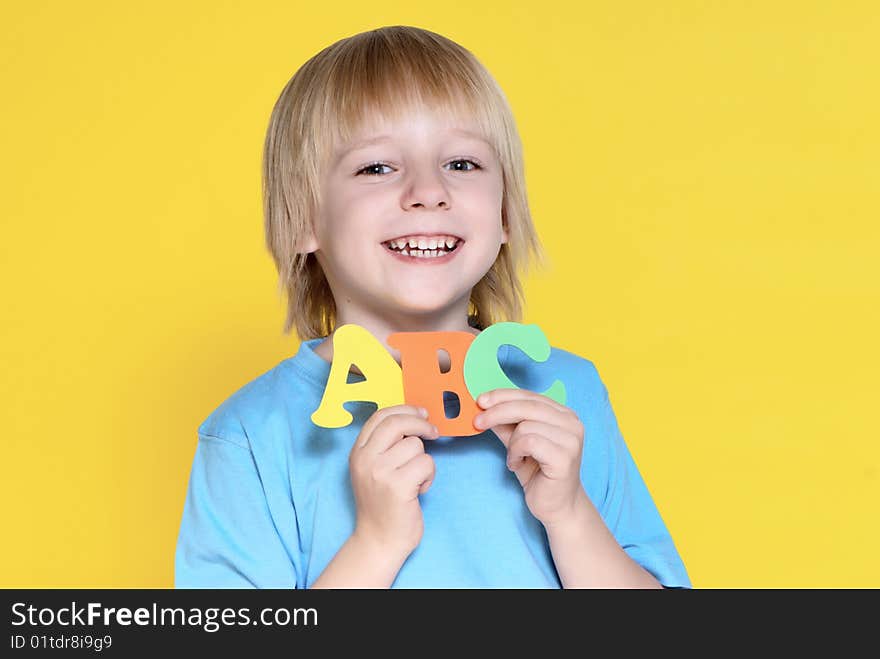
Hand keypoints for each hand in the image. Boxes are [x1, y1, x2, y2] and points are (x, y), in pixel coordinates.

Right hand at [349, 405, 439, 555]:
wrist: (379, 540)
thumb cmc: (383, 504)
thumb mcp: (373, 469)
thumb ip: (385, 445)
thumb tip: (414, 416)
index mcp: (358, 452)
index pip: (380, 416)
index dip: (404, 409)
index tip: (421, 413)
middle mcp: (365, 459)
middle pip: (398, 422)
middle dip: (420, 423)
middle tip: (433, 432)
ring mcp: (380, 472)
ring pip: (416, 445)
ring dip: (424, 460)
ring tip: (415, 478)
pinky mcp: (398, 486)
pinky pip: (426, 463)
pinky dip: (429, 476)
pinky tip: (419, 489)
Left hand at [474, 388, 585, 527]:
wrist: (556, 506)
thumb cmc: (538, 473)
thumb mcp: (517, 443)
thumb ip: (506, 424)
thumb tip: (485, 406)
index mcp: (563, 414)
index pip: (530, 395)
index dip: (503, 395)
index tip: (481, 400)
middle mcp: (572, 423)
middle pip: (527, 406)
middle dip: (497, 412)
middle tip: (478, 422)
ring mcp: (571, 440)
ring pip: (526, 426)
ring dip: (511, 443)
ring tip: (514, 458)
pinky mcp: (565, 457)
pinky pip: (529, 443)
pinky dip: (516, 453)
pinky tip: (517, 464)